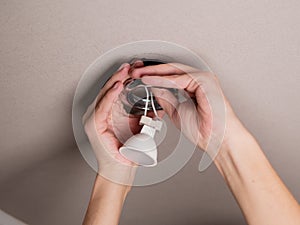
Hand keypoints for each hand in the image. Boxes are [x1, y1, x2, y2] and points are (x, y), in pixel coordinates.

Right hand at [82, 62, 142, 184]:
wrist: (121, 171)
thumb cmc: (128, 152)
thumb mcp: (139, 128)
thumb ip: (144, 116)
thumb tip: (157, 106)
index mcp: (110, 112)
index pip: (118, 89)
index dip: (127, 77)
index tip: (138, 68)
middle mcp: (100, 112)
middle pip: (111, 88)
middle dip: (123, 75)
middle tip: (134, 64)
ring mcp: (95, 118)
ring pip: (105, 94)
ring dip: (116, 81)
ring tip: (126, 70)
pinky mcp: (93, 125)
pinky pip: (102, 107)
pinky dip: (110, 96)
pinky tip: (117, 87)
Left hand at [131, 63, 237, 151]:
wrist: (216, 140)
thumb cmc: (203, 130)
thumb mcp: (176, 111)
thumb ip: (167, 99)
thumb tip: (155, 90)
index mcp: (194, 87)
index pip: (170, 76)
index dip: (153, 76)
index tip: (139, 78)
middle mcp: (199, 80)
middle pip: (171, 70)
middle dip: (151, 71)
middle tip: (135, 73)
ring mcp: (203, 78)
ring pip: (174, 71)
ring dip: (155, 73)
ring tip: (139, 75)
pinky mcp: (205, 80)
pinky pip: (180, 78)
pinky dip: (163, 79)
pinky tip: (150, 80)